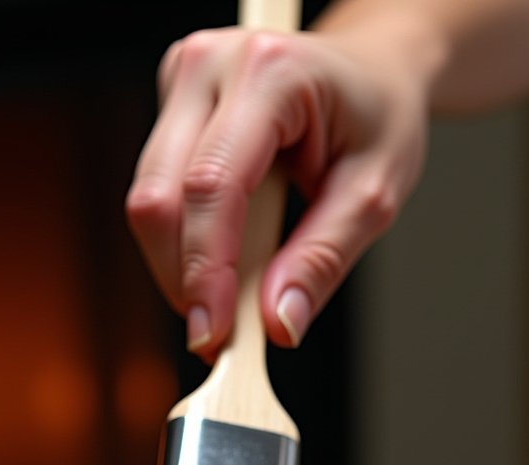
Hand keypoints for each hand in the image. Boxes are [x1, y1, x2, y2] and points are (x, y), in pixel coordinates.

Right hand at [126, 9, 439, 360]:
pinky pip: (158, 196)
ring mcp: (182, 81)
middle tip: (220, 336)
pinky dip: (186, 246)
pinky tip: (223, 259)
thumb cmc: (378, 116)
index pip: (212, 186)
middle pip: (161, 199)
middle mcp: (210, 64)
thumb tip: (278, 322)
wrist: (371, 71)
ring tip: (229, 299)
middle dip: (185, 279)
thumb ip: (323, 260)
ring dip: (182, 267)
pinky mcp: (170, 108)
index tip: (213, 334)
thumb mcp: (375, 194)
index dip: (205, 270)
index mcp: (270, 72)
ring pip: (150, 203)